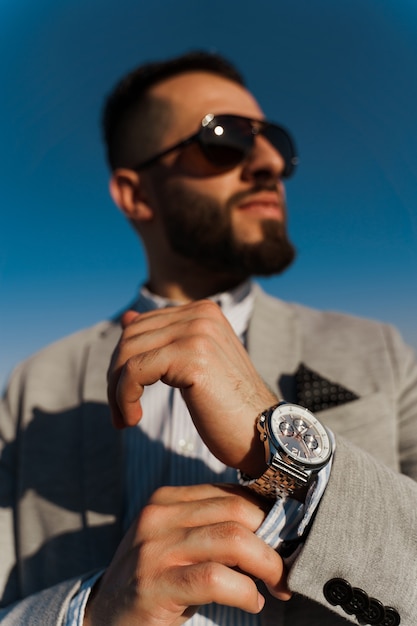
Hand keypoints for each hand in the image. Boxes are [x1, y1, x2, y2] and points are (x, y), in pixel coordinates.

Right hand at [84, 484, 290, 625]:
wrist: (101, 616)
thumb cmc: (153, 578)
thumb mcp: (177, 542)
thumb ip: (211, 527)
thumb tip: (271, 525)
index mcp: (167, 499)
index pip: (231, 493)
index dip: (268, 514)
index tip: (289, 537)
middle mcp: (159, 515)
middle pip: (236, 512)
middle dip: (274, 539)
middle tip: (288, 566)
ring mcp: (154, 549)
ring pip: (231, 540)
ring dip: (267, 564)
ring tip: (279, 585)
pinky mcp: (154, 584)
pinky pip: (214, 579)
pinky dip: (244, 591)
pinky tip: (252, 602)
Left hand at [107, 300, 276, 476]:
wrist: (263, 434)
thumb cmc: (228, 406)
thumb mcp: (192, 365)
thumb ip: (162, 339)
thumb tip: (126, 317)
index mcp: (203, 311)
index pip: (141, 326)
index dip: (124, 362)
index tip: (124, 396)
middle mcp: (201, 314)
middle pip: (130, 337)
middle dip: (116, 377)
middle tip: (120, 413)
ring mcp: (198, 333)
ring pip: (128, 354)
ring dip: (117, 392)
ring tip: (126, 419)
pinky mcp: (193, 357)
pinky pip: (135, 371)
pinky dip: (124, 397)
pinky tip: (133, 419)